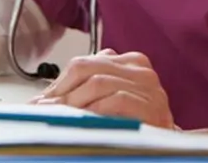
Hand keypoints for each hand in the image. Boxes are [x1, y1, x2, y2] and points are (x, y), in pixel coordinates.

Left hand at [28, 49, 174, 129]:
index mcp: (127, 61)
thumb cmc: (135, 124)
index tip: (41, 102)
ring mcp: (149, 85)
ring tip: (61, 117)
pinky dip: (95, 111)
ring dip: (75, 102)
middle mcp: (140, 68)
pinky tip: (84, 121)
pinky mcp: (153, 104)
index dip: (59, 84)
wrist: (168, 145)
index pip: (84, 63)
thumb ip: (83, 93)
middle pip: (89, 68)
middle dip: (63, 92)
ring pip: (100, 83)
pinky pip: (117, 101)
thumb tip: (40, 102)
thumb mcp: (108, 101)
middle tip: (45, 110)